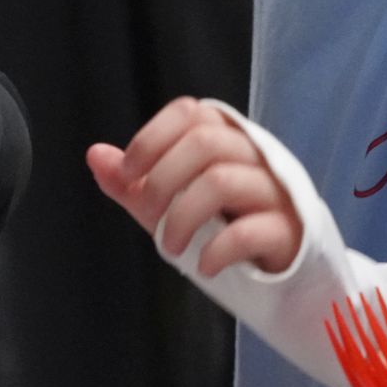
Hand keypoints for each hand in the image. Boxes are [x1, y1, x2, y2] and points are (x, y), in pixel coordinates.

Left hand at [87, 97, 302, 276]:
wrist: (283, 272)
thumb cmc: (224, 228)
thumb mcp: (170, 205)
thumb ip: (134, 183)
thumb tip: (96, 155)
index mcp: (228, 139)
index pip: (190, 113)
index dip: (152, 138)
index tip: (129, 172)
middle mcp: (256, 156)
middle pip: (205, 143)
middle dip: (162, 180)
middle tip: (149, 215)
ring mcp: (277, 192)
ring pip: (223, 181)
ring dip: (182, 217)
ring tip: (169, 248)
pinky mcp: (290, 231)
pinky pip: (252, 230)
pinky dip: (217, 250)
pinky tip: (203, 266)